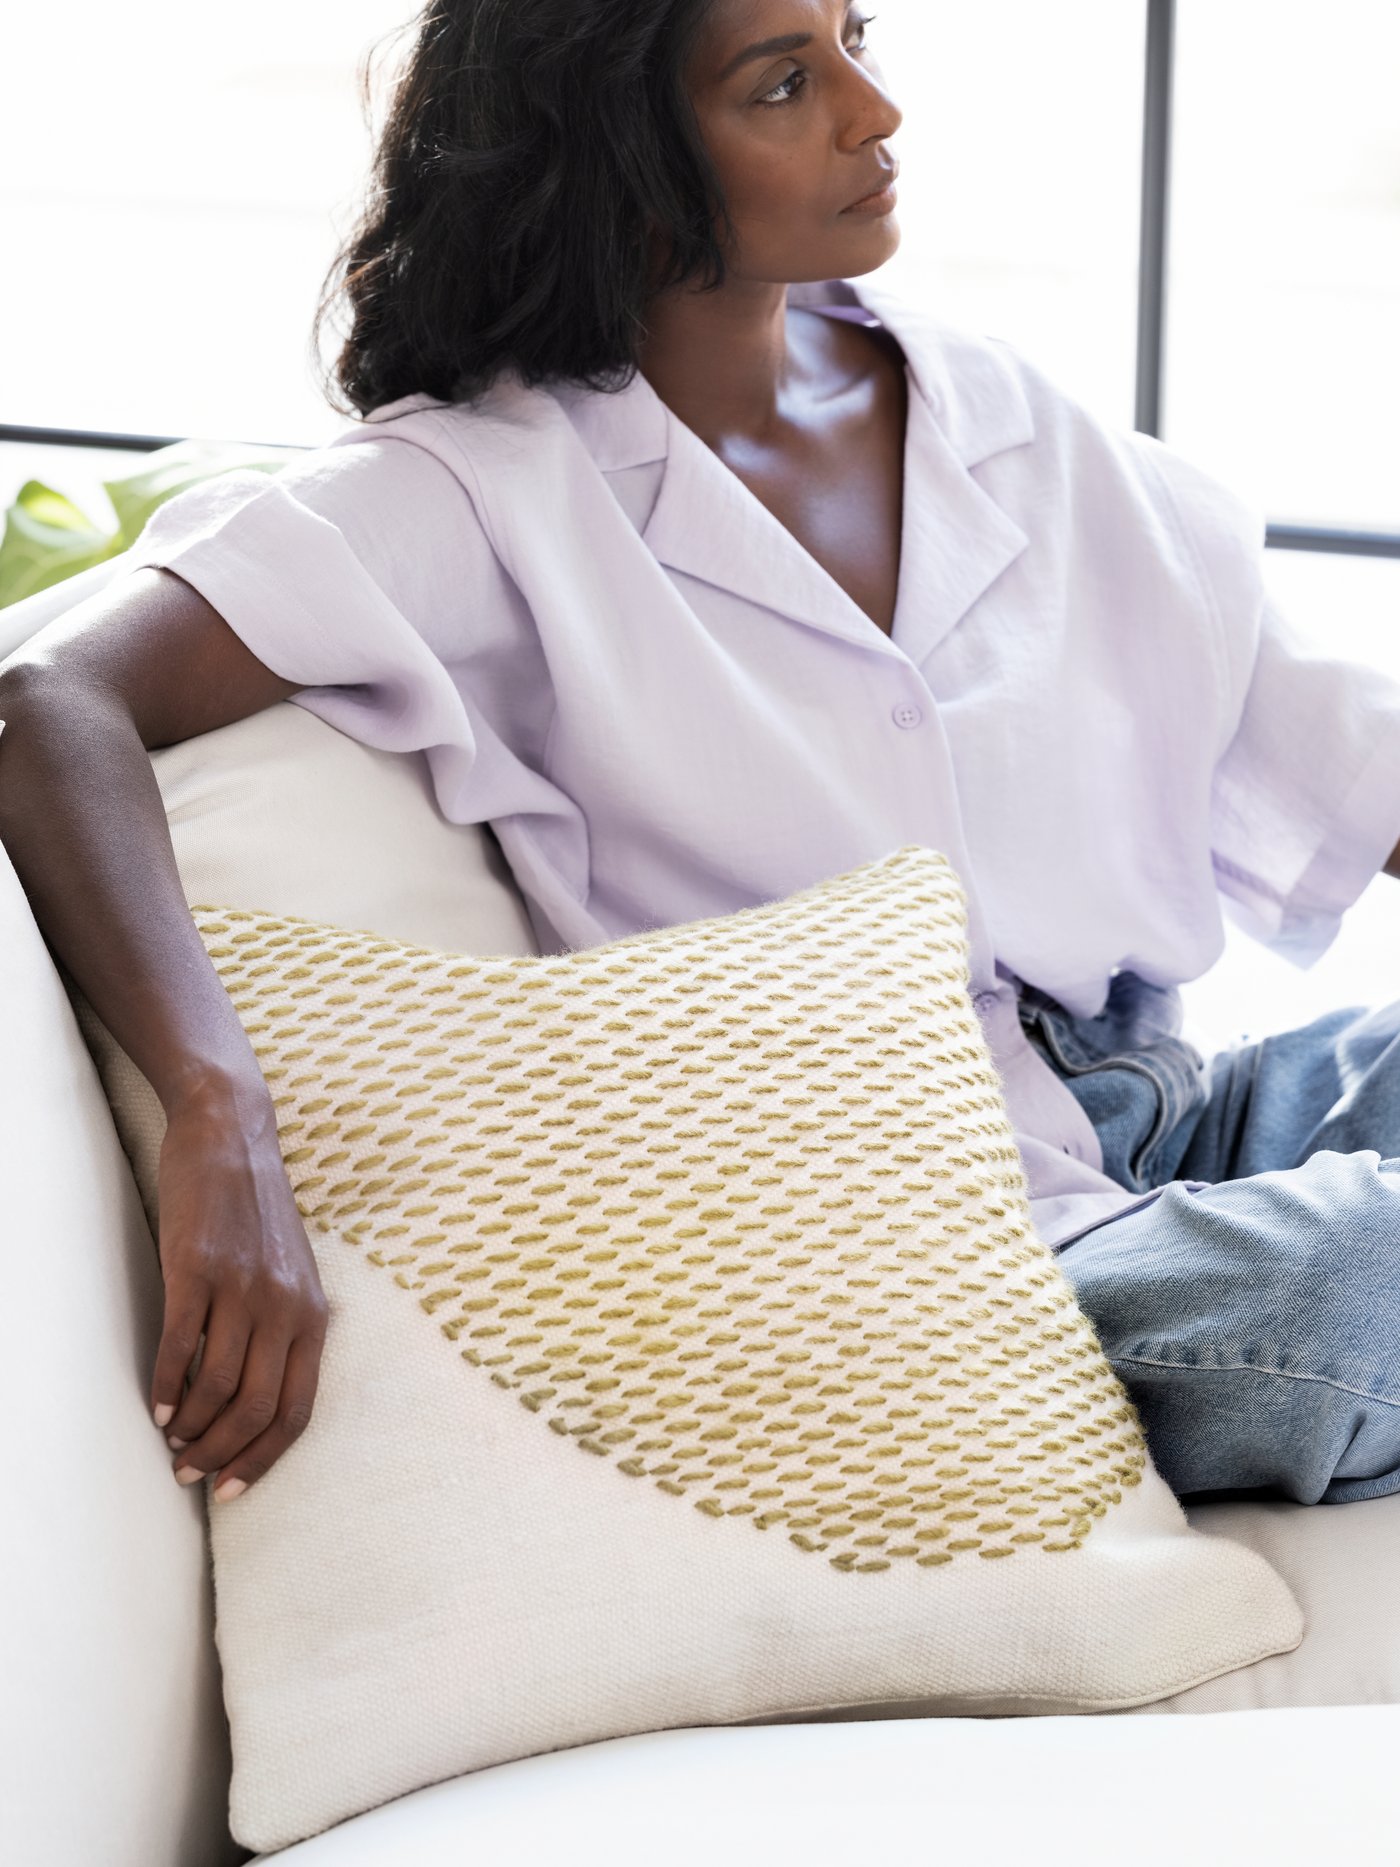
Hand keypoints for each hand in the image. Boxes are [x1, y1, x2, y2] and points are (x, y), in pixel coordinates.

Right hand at [149, 1078, 328, 1501]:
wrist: (232, 1137)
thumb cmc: (258, 1212)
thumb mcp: (294, 1272)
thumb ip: (288, 1326)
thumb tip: (262, 1393)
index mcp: (314, 1314)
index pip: (297, 1410)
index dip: (264, 1458)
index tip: (232, 1488)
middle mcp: (285, 1306)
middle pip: (256, 1409)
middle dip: (222, 1453)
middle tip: (190, 1473)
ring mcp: (241, 1288)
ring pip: (216, 1386)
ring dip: (191, 1427)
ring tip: (173, 1442)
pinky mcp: (197, 1270)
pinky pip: (180, 1346)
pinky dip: (165, 1387)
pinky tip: (156, 1407)